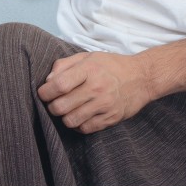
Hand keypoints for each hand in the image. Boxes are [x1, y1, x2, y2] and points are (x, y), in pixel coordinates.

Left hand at [36, 51, 156, 133]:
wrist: (142, 77)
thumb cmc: (111, 66)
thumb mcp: (87, 57)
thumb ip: (64, 65)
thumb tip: (48, 81)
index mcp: (89, 69)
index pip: (59, 85)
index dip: (45, 92)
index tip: (43, 93)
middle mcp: (97, 87)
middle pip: (61, 106)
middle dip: (52, 107)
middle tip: (54, 103)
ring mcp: (105, 105)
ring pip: (71, 121)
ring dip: (64, 117)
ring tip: (67, 110)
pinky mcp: (111, 118)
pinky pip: (85, 129)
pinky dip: (78, 125)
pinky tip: (80, 116)